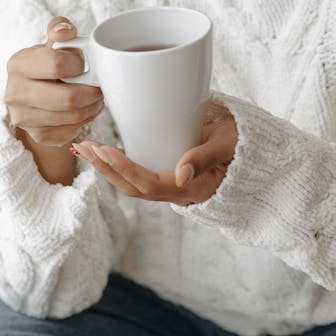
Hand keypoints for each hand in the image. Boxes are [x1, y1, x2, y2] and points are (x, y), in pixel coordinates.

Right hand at [5, 16, 104, 147]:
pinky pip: (71, 131)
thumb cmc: (49, 64)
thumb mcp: (53, 43)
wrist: (35, 92)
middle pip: (68, 98)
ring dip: (92, 107)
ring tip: (95, 97)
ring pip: (72, 117)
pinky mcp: (37, 136)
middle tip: (99, 86)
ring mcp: (24, 118)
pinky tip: (85, 110)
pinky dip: (85, 120)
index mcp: (18, 63)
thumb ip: (60, 29)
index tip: (84, 64)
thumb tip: (64, 30)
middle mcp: (15, 93)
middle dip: (92, 92)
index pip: (56, 64)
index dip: (78, 64)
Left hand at [71, 98, 237, 205]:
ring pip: (131, 183)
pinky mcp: (167, 175)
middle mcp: (177, 191)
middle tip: (84, 147)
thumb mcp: (227, 144)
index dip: (125, 169)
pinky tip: (103, 152)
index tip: (105, 150)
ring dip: (106, 168)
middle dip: (106, 169)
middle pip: (132, 187)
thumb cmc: (240, 145)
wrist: (251, 154)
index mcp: (191, 188)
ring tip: (85, 149)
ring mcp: (171, 185)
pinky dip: (117, 165)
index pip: (150, 183)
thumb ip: (204, 157)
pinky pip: (137, 175)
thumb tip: (180, 174)